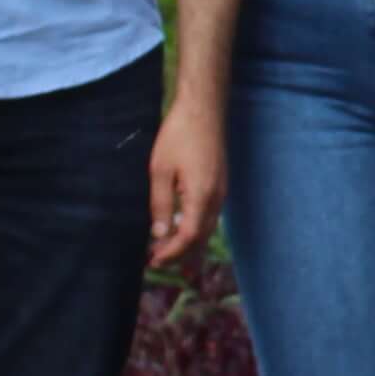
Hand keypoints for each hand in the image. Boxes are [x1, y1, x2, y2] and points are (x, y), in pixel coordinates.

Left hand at [148, 93, 224, 263]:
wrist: (203, 110)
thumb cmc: (179, 135)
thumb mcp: (160, 170)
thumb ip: (161, 205)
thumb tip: (159, 234)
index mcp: (201, 196)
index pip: (188, 237)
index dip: (171, 253)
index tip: (153, 261)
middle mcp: (216, 198)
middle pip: (201, 238)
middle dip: (182, 256)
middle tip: (160, 265)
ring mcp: (221, 191)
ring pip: (208, 229)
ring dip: (192, 247)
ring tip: (179, 263)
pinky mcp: (220, 185)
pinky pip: (211, 217)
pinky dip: (199, 231)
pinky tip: (188, 234)